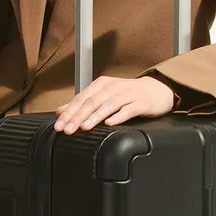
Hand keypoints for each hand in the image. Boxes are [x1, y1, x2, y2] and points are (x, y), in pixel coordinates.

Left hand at [53, 75, 174, 132]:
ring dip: (95, 116)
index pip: (81, 99)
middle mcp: (112, 88)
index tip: (59, 125)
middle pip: (92, 102)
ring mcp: (127, 94)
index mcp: (101, 85)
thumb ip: (82, 103)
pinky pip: (128, 110)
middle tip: (67, 130)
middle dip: (77, 116)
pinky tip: (110, 124)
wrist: (157, 89)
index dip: (68, 112)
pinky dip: (118, 116)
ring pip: (108, 105)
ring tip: (84, 127)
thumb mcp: (103, 96)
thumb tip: (61, 111)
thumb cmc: (127, 95)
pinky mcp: (140, 103)